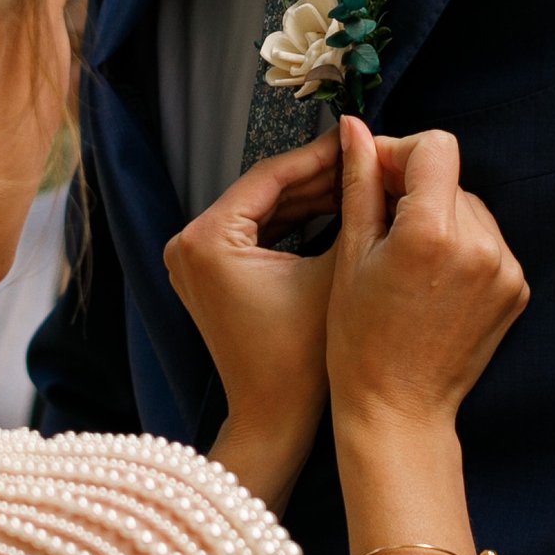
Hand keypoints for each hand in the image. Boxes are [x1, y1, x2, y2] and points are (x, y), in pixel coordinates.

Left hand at [166, 135, 351, 476]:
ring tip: (360, 177)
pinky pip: (254, 233)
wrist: (274, 419)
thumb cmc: (303, 356)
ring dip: (308, 196)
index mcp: (207, 238)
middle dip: (317, 176)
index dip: (321, 155)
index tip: (359, 135)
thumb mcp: (334, 271)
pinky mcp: (206, 274)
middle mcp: (187, 243)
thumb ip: (350, 210)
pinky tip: (336, 206)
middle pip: (264, 191)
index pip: (270, 177)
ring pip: (261, 210)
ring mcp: (191, 260)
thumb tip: (368, 158)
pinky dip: (292, 222)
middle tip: (365, 154)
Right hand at [327, 121, 526, 431]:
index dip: (401, 152)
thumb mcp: (351, 254)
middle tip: (379, 222)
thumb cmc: (360, 340)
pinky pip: (488, 243)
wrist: (399, 408)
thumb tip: (354, 128)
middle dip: (415, 189)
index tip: (376, 173)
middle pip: (451, 179)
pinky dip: (461, 247)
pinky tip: (431, 279)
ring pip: (470, 209)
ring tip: (404, 259)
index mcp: (433, 233)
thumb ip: (360, 182)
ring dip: (439, 217)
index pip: (435, 148)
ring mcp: (505, 270)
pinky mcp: (516, 289)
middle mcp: (480, 246)